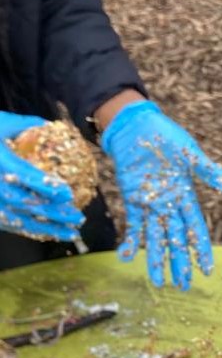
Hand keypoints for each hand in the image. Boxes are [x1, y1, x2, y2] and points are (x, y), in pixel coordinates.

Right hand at [0, 112, 83, 241]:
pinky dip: (31, 230)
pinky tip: (51, 233)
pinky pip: (9, 224)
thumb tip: (54, 126)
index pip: (22, 176)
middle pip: (24, 203)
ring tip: (71, 233)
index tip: (68, 194)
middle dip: (53, 214)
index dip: (46, 186)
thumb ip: (26, 125)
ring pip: (18, 220)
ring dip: (47, 229)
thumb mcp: (0, 124)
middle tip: (78, 218)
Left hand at [100, 101, 221, 289]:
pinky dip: (130, 241)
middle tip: (182, 286)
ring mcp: (151, 204)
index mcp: (188, 197)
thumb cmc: (168, 138)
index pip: (197, 229)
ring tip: (158, 282)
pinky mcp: (133, 200)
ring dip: (155, 260)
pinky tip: (126, 257)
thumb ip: (211, 172)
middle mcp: (170, 206)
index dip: (202, 250)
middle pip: (176, 239)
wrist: (138, 127)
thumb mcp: (191, 155)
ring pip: (155, 238)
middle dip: (179, 263)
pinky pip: (133, 225)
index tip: (207, 270)